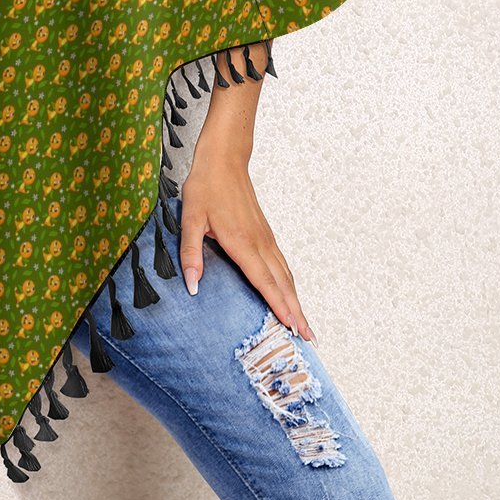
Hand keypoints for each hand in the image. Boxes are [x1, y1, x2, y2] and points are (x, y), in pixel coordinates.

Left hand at [179, 131, 317, 346]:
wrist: (224, 159)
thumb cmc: (205, 187)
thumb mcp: (190, 218)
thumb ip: (191, 253)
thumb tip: (192, 285)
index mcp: (241, 242)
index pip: (264, 281)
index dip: (278, 306)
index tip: (292, 328)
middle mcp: (259, 243)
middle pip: (282, 283)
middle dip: (296, 312)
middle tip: (309, 339)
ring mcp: (265, 237)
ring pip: (285, 274)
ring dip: (296, 300)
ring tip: (305, 324)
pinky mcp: (265, 232)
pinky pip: (281, 263)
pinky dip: (289, 283)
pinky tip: (290, 292)